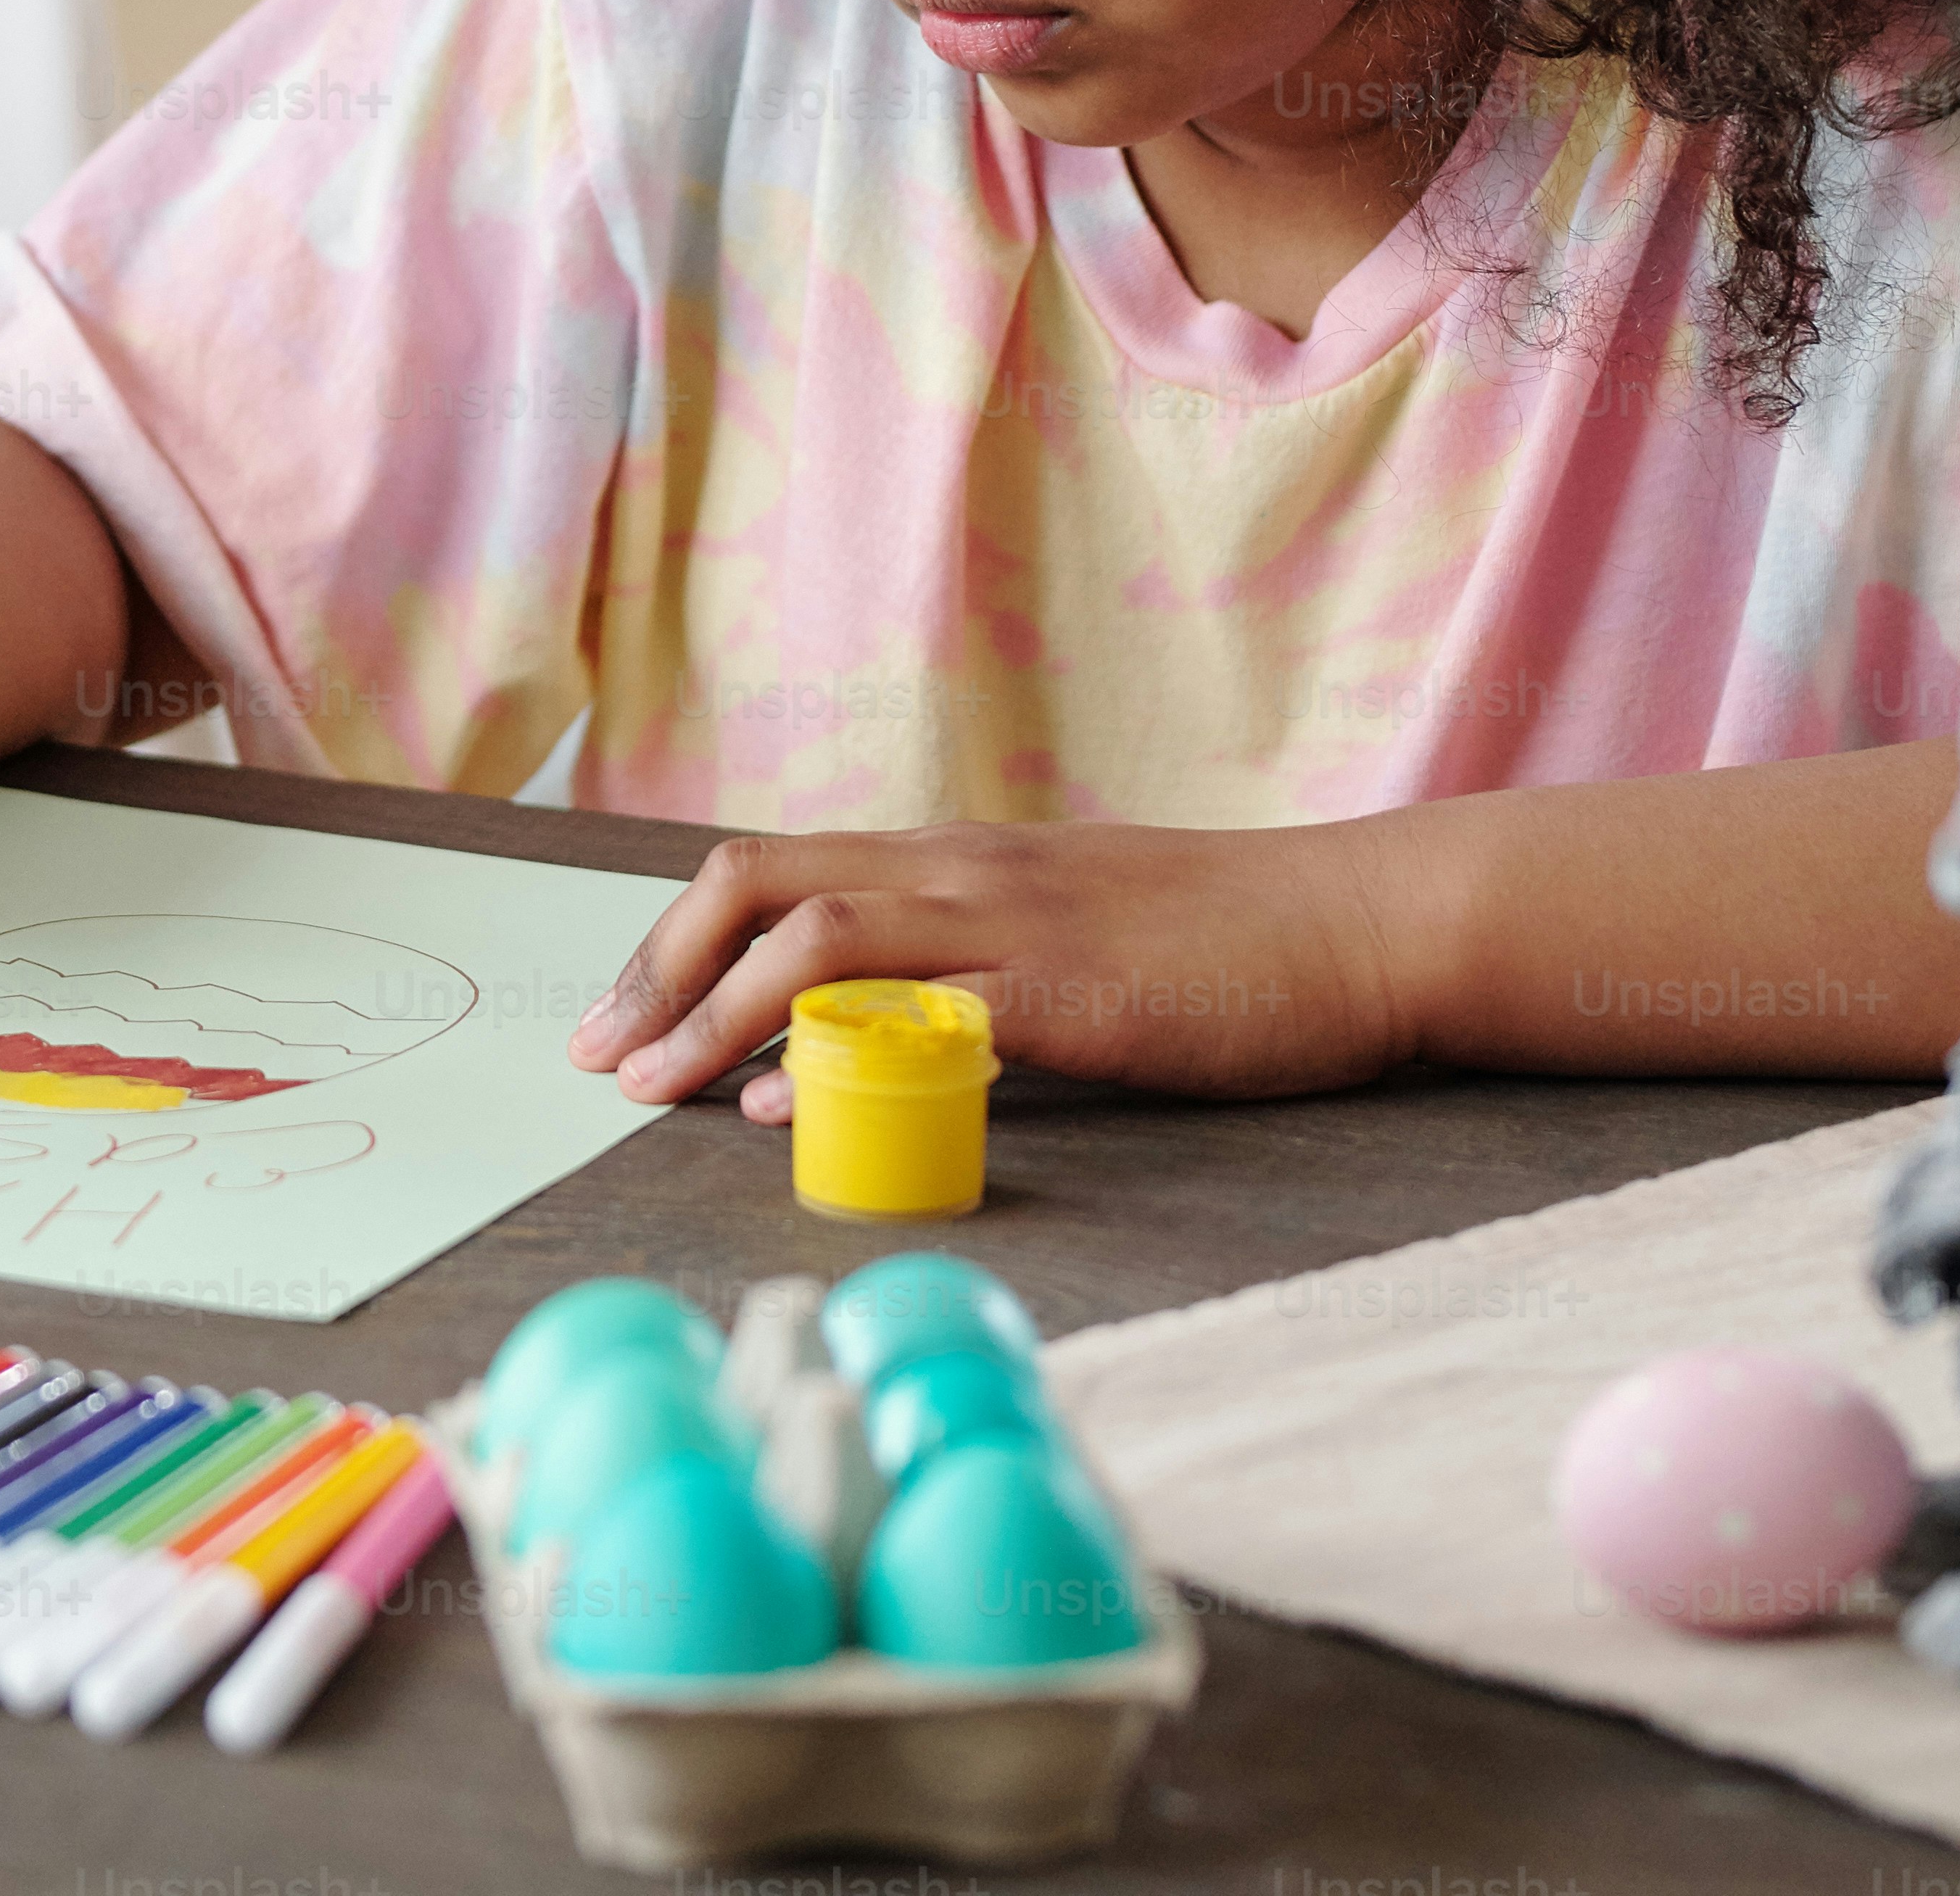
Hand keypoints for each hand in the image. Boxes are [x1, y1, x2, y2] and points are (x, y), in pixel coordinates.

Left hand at [562, 816, 1417, 1117]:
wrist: (1359, 924)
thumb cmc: (1216, 940)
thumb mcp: (1056, 923)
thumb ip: (957, 959)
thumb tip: (848, 1031)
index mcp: (948, 856)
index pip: (764, 870)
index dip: (672, 942)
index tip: (613, 1019)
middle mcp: (961, 871)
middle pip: (758, 884)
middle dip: (660, 971)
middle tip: (600, 1060)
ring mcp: (1017, 924)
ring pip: (820, 936)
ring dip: (719, 1013)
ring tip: (659, 1086)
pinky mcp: (1077, 992)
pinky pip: (931, 1014)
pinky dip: (843, 1054)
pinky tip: (791, 1103)